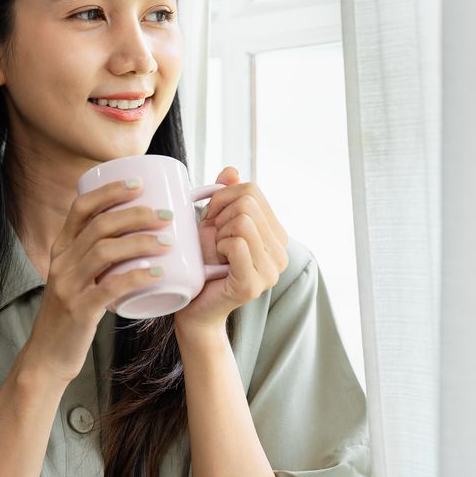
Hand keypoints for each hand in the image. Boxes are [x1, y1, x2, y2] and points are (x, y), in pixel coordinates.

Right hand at [22, 178, 175, 384]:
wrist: (47, 356)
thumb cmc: (72, 313)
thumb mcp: (76, 277)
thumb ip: (97, 257)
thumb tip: (137, 234)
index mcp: (61, 249)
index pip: (81, 207)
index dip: (109, 191)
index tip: (138, 183)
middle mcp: (61, 262)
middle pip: (99, 226)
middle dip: (135, 215)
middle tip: (165, 215)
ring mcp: (68, 286)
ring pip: (105, 252)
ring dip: (141, 242)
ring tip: (169, 241)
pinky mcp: (79, 310)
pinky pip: (110, 287)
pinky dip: (136, 277)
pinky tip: (158, 273)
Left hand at [173, 166, 289, 334]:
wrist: (193, 306)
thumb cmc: (203, 264)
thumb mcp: (214, 223)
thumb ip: (227, 196)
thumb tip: (231, 170)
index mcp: (277, 235)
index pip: (252, 190)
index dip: (223, 196)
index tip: (210, 216)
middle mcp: (282, 252)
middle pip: (247, 203)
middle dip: (219, 214)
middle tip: (211, 237)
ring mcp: (271, 270)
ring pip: (243, 221)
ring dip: (219, 233)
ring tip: (215, 250)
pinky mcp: (254, 284)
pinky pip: (237, 243)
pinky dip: (219, 246)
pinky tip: (215, 261)